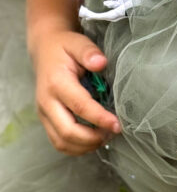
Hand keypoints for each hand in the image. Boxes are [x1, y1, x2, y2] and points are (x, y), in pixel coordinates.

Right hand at [32, 30, 120, 155]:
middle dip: (93, 138)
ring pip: (62, 142)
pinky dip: (78, 147)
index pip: (79, 106)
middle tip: (113, 132)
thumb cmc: (65, 48)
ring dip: (86, 146)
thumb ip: (89, 52)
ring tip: (105, 137)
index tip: (117, 125)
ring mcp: (44, 113)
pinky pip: (59, 143)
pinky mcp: (45, 120)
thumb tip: (100, 62)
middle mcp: (46, 101)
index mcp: (56, 82)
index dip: (100, 119)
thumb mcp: (77, 43)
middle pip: (68, 131)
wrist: (44, 50)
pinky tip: (93, 140)